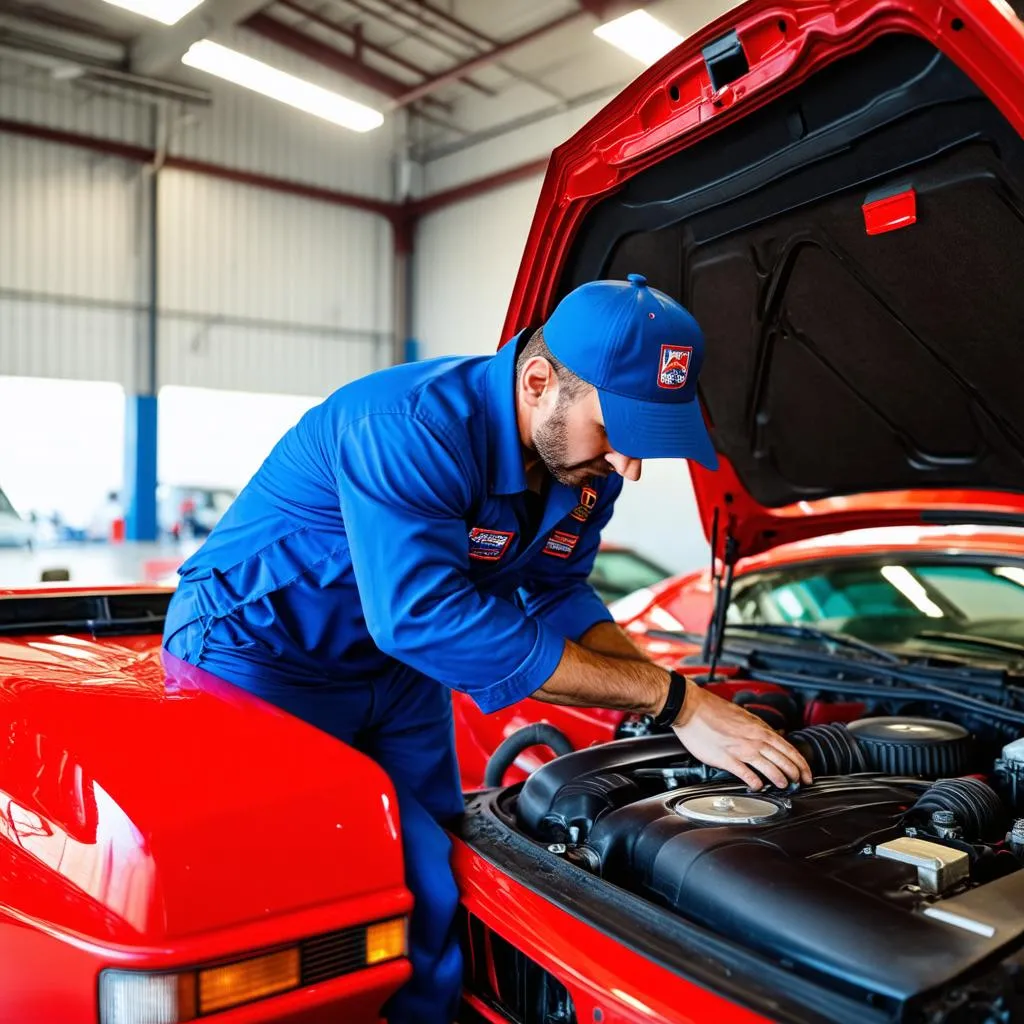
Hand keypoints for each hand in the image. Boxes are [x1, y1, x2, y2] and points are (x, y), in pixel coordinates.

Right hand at [671, 679, 812, 789]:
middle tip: (801, 782)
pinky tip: (758, 786)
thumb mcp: (743, 716)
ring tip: (784, 785)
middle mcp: (753, 739)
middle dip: (795, 773)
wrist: (691, 707)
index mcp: (758, 728)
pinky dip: (755, 781)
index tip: (807, 773)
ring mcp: (740, 749)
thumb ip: (757, 728)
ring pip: (769, 767)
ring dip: (780, 778)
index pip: (788, 748)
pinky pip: (746, 773)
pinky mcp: (726, 757)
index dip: (800, 763)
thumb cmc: (712, 710)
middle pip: (783, 759)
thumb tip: (769, 736)